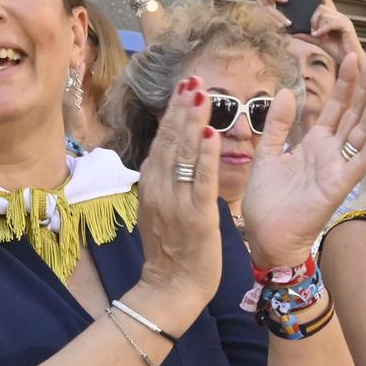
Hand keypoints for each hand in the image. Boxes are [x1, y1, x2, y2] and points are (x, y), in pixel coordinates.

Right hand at [130, 78, 224, 331]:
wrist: (170, 287)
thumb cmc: (170, 249)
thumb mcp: (159, 207)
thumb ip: (164, 179)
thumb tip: (171, 149)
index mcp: (151, 184)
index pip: (163, 140)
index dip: (174, 111)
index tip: (184, 86)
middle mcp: (159, 188)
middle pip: (171, 140)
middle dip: (183, 107)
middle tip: (194, 78)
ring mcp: (176, 202)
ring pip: (185, 154)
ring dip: (194, 122)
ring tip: (201, 93)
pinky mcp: (196, 216)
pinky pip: (202, 181)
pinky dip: (208, 156)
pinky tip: (213, 133)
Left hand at [239, 53, 365, 267]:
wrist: (265, 236)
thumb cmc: (267, 201)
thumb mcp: (267, 153)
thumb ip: (277, 124)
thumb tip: (286, 91)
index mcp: (314, 144)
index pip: (335, 107)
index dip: (345, 83)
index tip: (353, 56)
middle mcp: (330, 153)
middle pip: (352, 114)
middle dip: (363, 87)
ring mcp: (337, 169)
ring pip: (360, 133)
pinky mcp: (338, 187)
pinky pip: (359, 163)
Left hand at [308, 0, 362, 65]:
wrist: (348, 60)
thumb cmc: (337, 51)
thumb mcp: (318, 42)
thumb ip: (307, 36)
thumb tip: (294, 33)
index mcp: (333, 18)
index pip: (328, 1)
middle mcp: (339, 16)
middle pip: (321, 8)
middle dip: (313, 19)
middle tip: (313, 32)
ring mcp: (343, 19)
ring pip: (324, 14)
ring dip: (318, 26)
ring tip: (319, 37)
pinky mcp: (346, 25)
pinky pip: (330, 22)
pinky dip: (322, 29)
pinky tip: (319, 36)